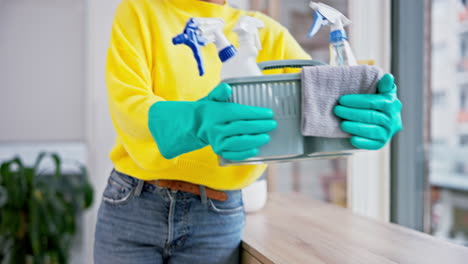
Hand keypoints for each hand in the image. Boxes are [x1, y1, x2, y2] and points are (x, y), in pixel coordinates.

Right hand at [149, 83, 276, 159]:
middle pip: (242, 127)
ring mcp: (217, 141)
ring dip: (255, 140)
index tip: (269, 113)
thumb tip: (227, 88)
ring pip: (239, 142)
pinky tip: (255, 150)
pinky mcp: (219, 150)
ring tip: (266, 137)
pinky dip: (245, 153)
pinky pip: (233, 154)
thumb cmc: (210, 109)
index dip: (256, 113)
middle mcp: (215, 128)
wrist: (196, 125)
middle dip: (260, 126)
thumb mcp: (212, 97)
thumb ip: (219, 92)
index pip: (239, 113)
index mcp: (216, 113)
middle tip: (272, 124)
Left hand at [333, 74, 402, 149]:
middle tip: (337, 110)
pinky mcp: (382, 143)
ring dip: (356, 127)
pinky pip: (373, 145)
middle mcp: (393, 119)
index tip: (342, 100)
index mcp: (392, 104)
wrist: (380, 118)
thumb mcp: (381, 91)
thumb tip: (388, 77)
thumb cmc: (376, 101)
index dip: (357, 101)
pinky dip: (363, 142)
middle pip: (371, 116)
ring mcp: (388, 132)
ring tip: (342, 124)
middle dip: (352, 113)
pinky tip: (352, 139)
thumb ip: (384, 85)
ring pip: (372, 131)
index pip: (374, 102)